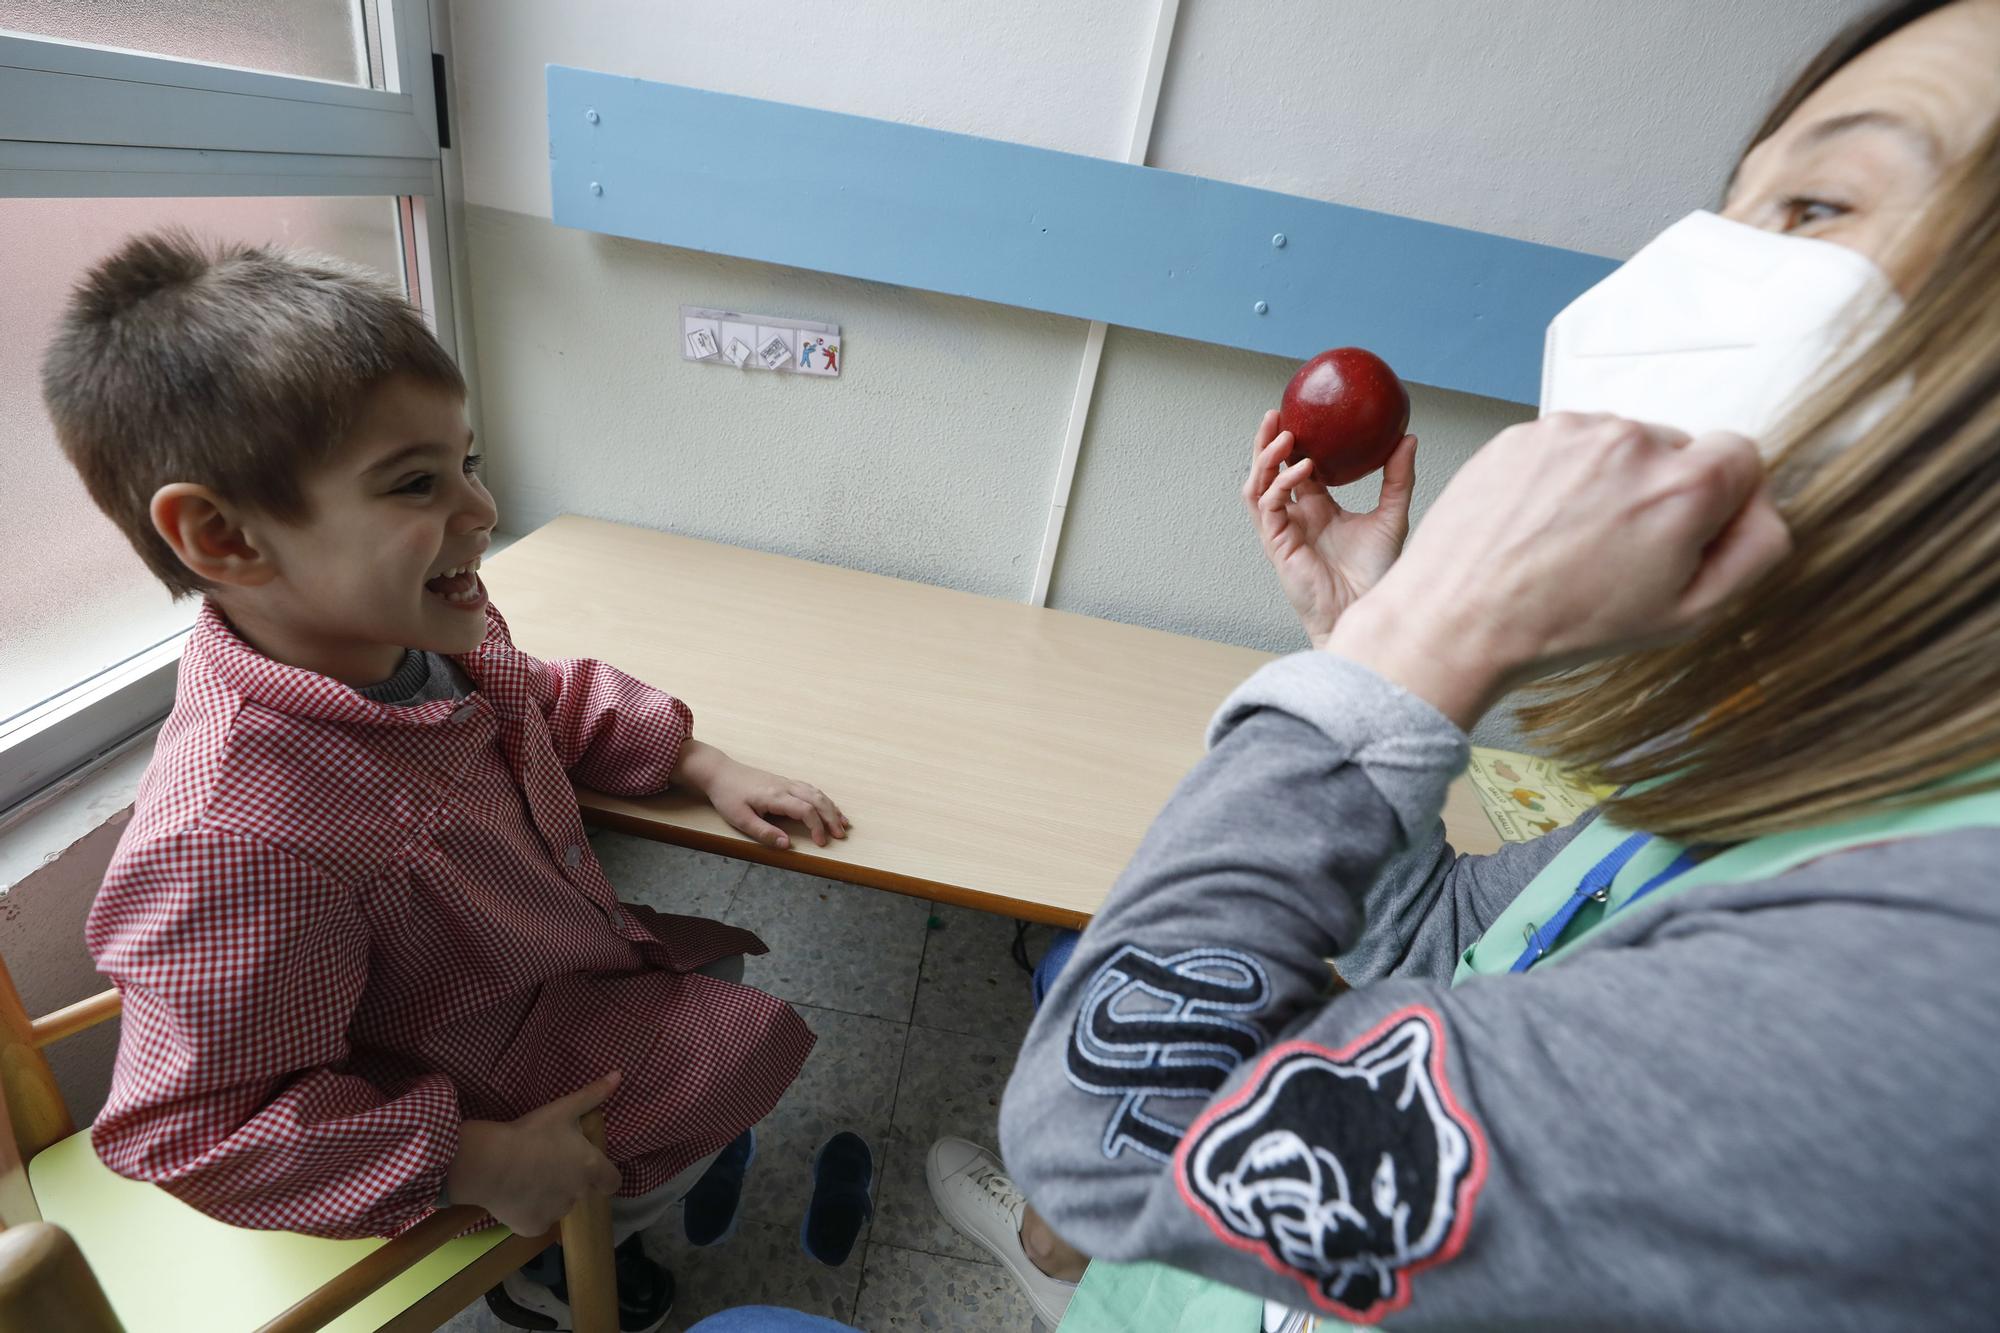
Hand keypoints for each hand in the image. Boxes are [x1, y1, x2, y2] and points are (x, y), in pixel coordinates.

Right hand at [446, 1071, 623, 1235]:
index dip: (604, 1175)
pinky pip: (536, 1221)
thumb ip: (593, 1095)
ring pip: (558, 1206)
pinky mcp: (532, 1227)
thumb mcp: (563, 1109)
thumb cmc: (530, 1133)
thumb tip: (619, 1075)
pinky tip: (516, 1196)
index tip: (589, 1166)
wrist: (489, 1163)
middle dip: (570, 1180)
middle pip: (582, 1191)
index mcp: (590, 1168)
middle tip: (548, 1163)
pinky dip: (529, 1212)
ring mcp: (555, 1214)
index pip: (612, 1182)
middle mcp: (578, 1194)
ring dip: (551, 1195)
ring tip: (528, 1176)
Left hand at [677, 740, 849, 849]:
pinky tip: (828, 807)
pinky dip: (823, 799)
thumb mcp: (740, 819)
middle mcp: (785, 787)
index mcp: (775, 796)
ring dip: (831, 807)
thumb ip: (764, 833)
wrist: (719, 772)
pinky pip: (810, 789)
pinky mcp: (783, 781)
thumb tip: (786, 844)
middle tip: (841, 834)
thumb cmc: (727, 796)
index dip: (817, 827)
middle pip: (817, 799)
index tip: (821, 843)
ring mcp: (786, 782)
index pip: (805, 811)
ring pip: (816, 792)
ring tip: (843, 822)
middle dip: (832, 817)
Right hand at [1244, 409, 1417, 648]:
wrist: (1365, 608)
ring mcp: (1283, 531)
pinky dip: (1280, 483)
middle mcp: (1296, 518)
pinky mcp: (1277, 545)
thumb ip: (1397, 478)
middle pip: (1268, 473)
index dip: (1294, 442)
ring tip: (1283, 433)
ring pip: (1258, 486)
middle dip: (1267, 443)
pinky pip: (1268, 506)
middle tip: (1276, 413)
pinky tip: (1302, 468)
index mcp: (1317, 510)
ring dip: (1265, 458)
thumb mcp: (1392, 516)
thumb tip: (1408, 438)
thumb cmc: (1376, 573)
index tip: (1302, 413)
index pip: (1296, 469)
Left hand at [1327, 413, 1790, 728]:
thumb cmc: (1566, 624)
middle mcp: (1631, 440)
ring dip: (1607, 482)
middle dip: (1660, 492)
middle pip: (1675, 449)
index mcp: (1685, 484)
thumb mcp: (1689, 612)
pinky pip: (1565, 446)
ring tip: (1570, 542)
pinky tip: (1538, 526)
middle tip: (1619, 551)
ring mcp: (1570, 431)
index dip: (1723, 499)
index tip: (1689, 532)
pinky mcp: (1522, 433)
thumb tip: (1764, 506)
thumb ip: (1755, 549)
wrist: (1459, 619)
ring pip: (1617, 446)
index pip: (1742, 454)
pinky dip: (1560, 477)